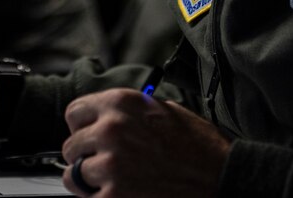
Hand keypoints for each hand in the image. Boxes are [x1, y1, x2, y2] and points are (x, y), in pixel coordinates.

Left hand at [60, 89, 230, 197]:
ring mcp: (111, 164)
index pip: (74, 113)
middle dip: (86, 156)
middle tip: (106, 163)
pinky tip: (121, 193)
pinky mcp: (114, 195)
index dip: (83, 128)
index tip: (91, 137)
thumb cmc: (198, 146)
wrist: (221, 177)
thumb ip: (127, 112)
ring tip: (113, 180)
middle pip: (71, 146)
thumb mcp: (162, 110)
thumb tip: (104, 117)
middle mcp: (111, 129)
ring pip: (74, 174)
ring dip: (90, 180)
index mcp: (120, 103)